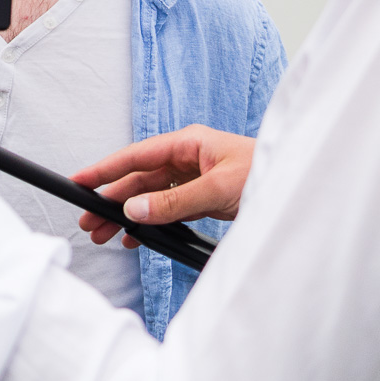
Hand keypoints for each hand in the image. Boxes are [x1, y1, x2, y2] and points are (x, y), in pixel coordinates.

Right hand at [73, 125, 255, 246]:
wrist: (300, 186)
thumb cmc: (266, 173)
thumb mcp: (217, 189)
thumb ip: (173, 201)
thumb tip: (135, 210)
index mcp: (188, 143)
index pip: (136, 155)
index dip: (105, 169)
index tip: (79, 180)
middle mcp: (188, 158)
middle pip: (139, 179)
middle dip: (112, 200)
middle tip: (88, 221)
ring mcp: (195, 178)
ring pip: (150, 196)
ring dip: (128, 215)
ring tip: (104, 234)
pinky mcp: (204, 197)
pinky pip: (168, 209)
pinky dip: (150, 223)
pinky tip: (136, 237)